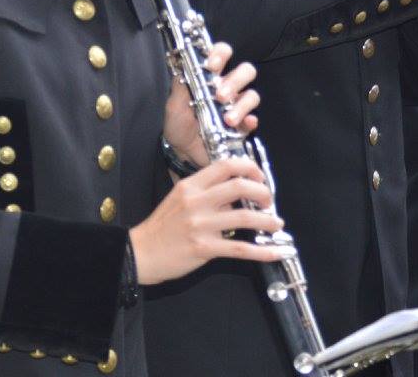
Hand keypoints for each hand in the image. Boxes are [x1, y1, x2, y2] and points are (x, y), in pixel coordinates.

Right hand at [129, 158, 283, 284]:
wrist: (141, 252)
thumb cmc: (162, 227)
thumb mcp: (179, 200)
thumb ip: (205, 194)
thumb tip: (235, 195)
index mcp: (190, 186)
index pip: (225, 166)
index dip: (249, 168)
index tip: (260, 177)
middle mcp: (197, 201)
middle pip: (239, 186)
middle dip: (263, 192)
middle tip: (269, 201)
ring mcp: (201, 225)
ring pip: (245, 217)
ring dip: (267, 221)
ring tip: (276, 224)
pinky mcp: (204, 248)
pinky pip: (240, 248)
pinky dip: (262, 251)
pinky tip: (275, 252)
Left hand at [162, 43, 258, 167]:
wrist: (182, 152)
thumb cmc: (178, 123)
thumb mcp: (174, 104)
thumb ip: (180, 85)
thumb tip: (184, 65)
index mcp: (210, 77)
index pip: (222, 54)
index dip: (221, 54)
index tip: (212, 65)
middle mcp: (227, 88)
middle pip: (246, 71)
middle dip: (236, 80)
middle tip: (220, 95)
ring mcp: (237, 106)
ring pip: (252, 95)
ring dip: (242, 105)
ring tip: (228, 118)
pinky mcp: (242, 126)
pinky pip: (253, 120)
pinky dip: (250, 121)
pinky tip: (243, 125)